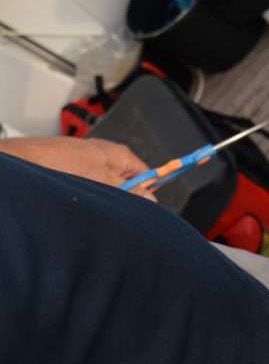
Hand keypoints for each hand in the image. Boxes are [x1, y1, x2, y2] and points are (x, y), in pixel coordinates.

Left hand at [0, 137, 153, 197]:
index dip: (148, 191)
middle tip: (114, 210)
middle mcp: (106, 156)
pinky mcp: (72, 170)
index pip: (147, 173)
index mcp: (120, 154)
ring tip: (92, 205)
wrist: (23, 161)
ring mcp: (88, 163)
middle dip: (122, 198)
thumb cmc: (59, 163)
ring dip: (101, 199)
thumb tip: (151, 199)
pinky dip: (85, 196)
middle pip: (127, 182)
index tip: (146, 208)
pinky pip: (88, 187)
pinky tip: (77, 203)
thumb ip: (130, 190)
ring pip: (105, 187)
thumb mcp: (103, 181)